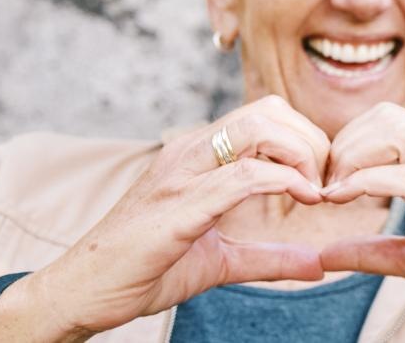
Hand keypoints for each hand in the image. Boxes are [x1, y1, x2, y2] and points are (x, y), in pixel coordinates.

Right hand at [0, 96, 329, 340]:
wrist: (82, 293)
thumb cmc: (144, 270)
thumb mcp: (220, 261)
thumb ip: (268, 258)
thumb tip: (318, 264)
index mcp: (197, 157)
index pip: (265, 115)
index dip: (306, 140)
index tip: (321, 181)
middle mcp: (188, 153)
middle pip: (268, 110)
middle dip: (311, 141)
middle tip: (323, 184)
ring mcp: (179, 174)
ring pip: (257, 129)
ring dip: (301, 155)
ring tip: (313, 192)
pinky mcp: (177, 206)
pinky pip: (241, 176)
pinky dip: (283, 182)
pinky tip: (301, 200)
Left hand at [318, 103, 404, 342]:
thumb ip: (373, 250)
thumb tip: (324, 254)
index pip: (393, 120)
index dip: (351, 142)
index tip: (328, 181)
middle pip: (391, 118)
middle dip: (346, 145)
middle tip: (325, 186)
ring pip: (400, 135)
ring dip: (354, 158)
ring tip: (332, 193)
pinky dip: (369, 181)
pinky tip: (344, 198)